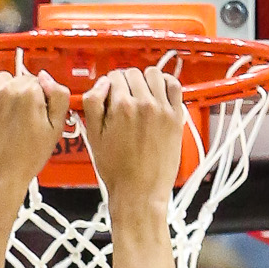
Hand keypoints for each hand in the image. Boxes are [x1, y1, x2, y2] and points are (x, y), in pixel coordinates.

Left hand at [0, 70, 71, 201]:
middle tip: (20, 121)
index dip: (39, 100)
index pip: (38, 82)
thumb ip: (59, 97)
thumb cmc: (25, 159)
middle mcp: (8, 88)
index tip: (35, 115)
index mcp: (30, 93)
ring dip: (4, 93)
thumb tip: (46, 77)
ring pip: (1, 80)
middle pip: (19, 80)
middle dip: (22, 96)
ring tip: (5, 118)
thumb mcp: (56, 130)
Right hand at [78, 66, 185, 206]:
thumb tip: (101, 84)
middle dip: (126, 82)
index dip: (109, 85)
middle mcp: (144, 104)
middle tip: (124, 97)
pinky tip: (160, 92)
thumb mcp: (93, 137)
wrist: (140, 194)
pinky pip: (175, 86)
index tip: (111, 94)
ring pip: (153, 74)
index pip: (114, 77)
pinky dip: (167, 83)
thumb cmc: (118, 172)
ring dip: (145, 80)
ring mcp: (162, 110)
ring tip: (141, 94)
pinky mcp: (176, 118)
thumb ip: (92, 104)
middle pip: (133, 74)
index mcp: (121, 107)